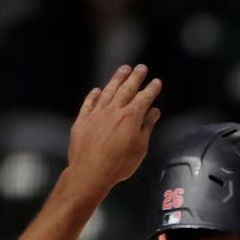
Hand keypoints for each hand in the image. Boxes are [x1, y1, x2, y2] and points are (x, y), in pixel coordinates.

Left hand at [67, 64, 161, 193]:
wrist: (91, 171)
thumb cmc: (118, 164)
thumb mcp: (140, 147)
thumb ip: (147, 127)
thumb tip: (153, 113)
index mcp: (130, 117)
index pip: (144, 98)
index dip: (151, 89)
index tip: (156, 82)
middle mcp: (114, 111)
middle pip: (126, 89)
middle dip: (135, 77)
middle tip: (141, 68)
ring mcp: (96, 114)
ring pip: (108, 91)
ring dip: (117, 79)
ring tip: (123, 69)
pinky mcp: (83, 121)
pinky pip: (89, 103)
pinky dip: (94, 95)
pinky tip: (97, 90)